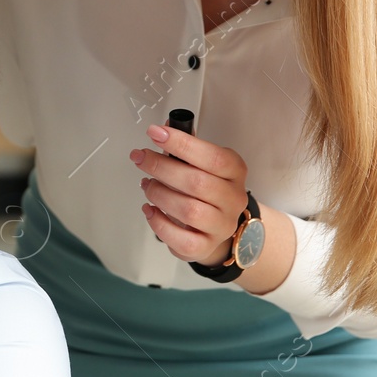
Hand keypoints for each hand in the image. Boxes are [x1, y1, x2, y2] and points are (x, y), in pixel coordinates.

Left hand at [130, 124, 249, 266]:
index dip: (182, 144)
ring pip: (189, 211)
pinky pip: (181, 239)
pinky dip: (159, 223)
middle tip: (141, 158)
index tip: (155, 133)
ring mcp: (221, 225)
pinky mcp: (205, 247)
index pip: (214, 157)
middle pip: (197, 183)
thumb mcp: (202, 163)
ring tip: (147, 185)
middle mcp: (232, 199)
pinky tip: (150, 210)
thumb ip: (184, 148)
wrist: (217, 226)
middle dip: (161, 167)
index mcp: (235, 172)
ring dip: (159, 194)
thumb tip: (162, 129)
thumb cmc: (206, 190)